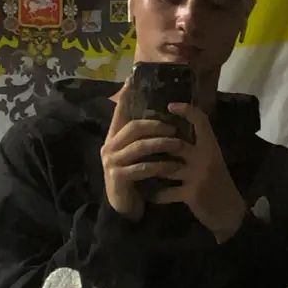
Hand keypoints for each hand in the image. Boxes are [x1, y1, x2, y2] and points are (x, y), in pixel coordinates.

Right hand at [101, 84, 185, 220]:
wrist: (124, 207)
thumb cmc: (134, 178)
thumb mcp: (137, 155)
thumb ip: (142, 138)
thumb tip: (159, 115)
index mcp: (113, 138)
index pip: (119, 112)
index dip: (126, 96)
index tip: (133, 80)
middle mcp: (109, 147)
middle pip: (133, 127)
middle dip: (156, 125)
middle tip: (175, 126)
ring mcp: (112, 163)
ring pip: (139, 147)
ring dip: (161, 144)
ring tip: (178, 144)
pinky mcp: (118, 178)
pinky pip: (142, 168)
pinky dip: (159, 166)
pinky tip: (173, 166)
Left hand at [152, 103, 246, 242]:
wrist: (230, 212)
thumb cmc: (219, 184)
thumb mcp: (212, 161)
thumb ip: (197, 148)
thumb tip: (173, 135)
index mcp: (211, 146)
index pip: (201, 121)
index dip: (186, 110)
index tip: (170, 105)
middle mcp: (205, 157)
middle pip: (175, 143)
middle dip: (155, 144)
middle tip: (138, 144)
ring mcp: (198, 175)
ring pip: (166, 167)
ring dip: (150, 170)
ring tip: (137, 170)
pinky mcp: (192, 193)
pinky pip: (167, 192)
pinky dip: (158, 195)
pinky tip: (151, 197)